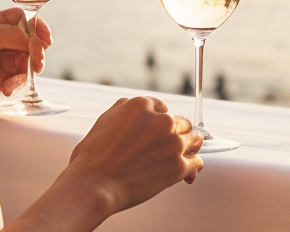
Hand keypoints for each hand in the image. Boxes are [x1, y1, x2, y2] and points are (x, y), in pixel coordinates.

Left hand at [0, 7, 50, 108]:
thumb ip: (13, 34)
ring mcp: (2, 59)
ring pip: (28, 60)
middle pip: (30, 40)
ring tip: (16, 79)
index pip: (23, 18)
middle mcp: (0, 39)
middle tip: (38, 63)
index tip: (46, 39)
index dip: (37, 26)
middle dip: (36, 51)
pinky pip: (20, 77)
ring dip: (26, 70)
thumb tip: (35, 39)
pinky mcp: (3, 78)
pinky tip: (6, 88)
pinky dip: (16, 83)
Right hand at [62, 97, 204, 212]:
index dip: (161, 123)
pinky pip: (196, 164)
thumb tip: (133, 109)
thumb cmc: (93, 158)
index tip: (160, 133)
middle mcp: (161, 120)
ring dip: (188, 150)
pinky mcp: (178, 166)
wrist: (93, 184)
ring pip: (194, 141)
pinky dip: (192, 170)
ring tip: (181, 160)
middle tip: (168, 149)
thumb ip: (123, 110)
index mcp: (142, 106)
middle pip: (182, 124)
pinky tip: (186, 176)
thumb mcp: (104, 120)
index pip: (164, 109)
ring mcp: (173, 143)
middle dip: (176, 135)